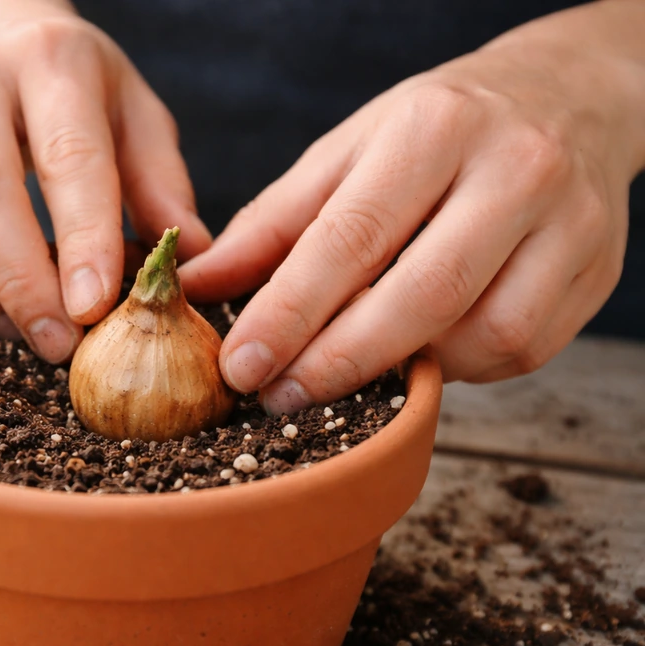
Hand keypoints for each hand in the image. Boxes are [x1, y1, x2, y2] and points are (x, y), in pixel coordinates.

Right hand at [0, 0, 210, 361]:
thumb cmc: (73, 94)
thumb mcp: (135, 116)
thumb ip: (161, 184)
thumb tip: (190, 262)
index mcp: (51, 62)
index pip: (67, 157)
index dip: (81, 239)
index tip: (94, 309)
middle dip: (19, 282)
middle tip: (56, 343)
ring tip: (13, 332)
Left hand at [181, 1, 644, 412]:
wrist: (566, 99)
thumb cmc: (436, 132)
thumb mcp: (348, 153)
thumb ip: (272, 224)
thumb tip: (199, 285)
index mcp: (432, 129)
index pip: (350, 236)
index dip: (290, 312)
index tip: (242, 366)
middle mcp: (511, 170)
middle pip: (420, 295)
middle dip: (338, 361)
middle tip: (279, 397)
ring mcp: (568, 222)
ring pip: (480, 335)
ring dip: (408, 366)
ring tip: (360, 358)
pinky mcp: (597, 270)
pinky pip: (522, 351)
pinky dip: (463, 365)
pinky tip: (430, 344)